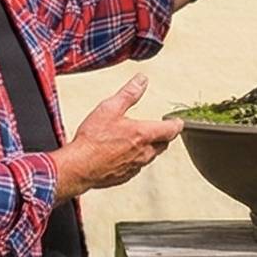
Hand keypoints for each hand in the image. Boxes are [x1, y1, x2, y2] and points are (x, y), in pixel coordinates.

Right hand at [50, 75, 182, 196]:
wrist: (78, 167)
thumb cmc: (92, 139)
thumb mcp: (110, 108)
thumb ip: (129, 94)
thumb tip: (142, 80)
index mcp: (143, 134)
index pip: (170, 130)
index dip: (176, 125)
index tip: (178, 122)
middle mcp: (144, 152)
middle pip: (163, 145)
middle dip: (164, 136)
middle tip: (163, 130)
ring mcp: (135, 167)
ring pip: (150, 156)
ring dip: (150, 148)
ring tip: (144, 141)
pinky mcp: (125, 177)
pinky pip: (137, 167)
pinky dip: (136, 159)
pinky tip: (126, 155)